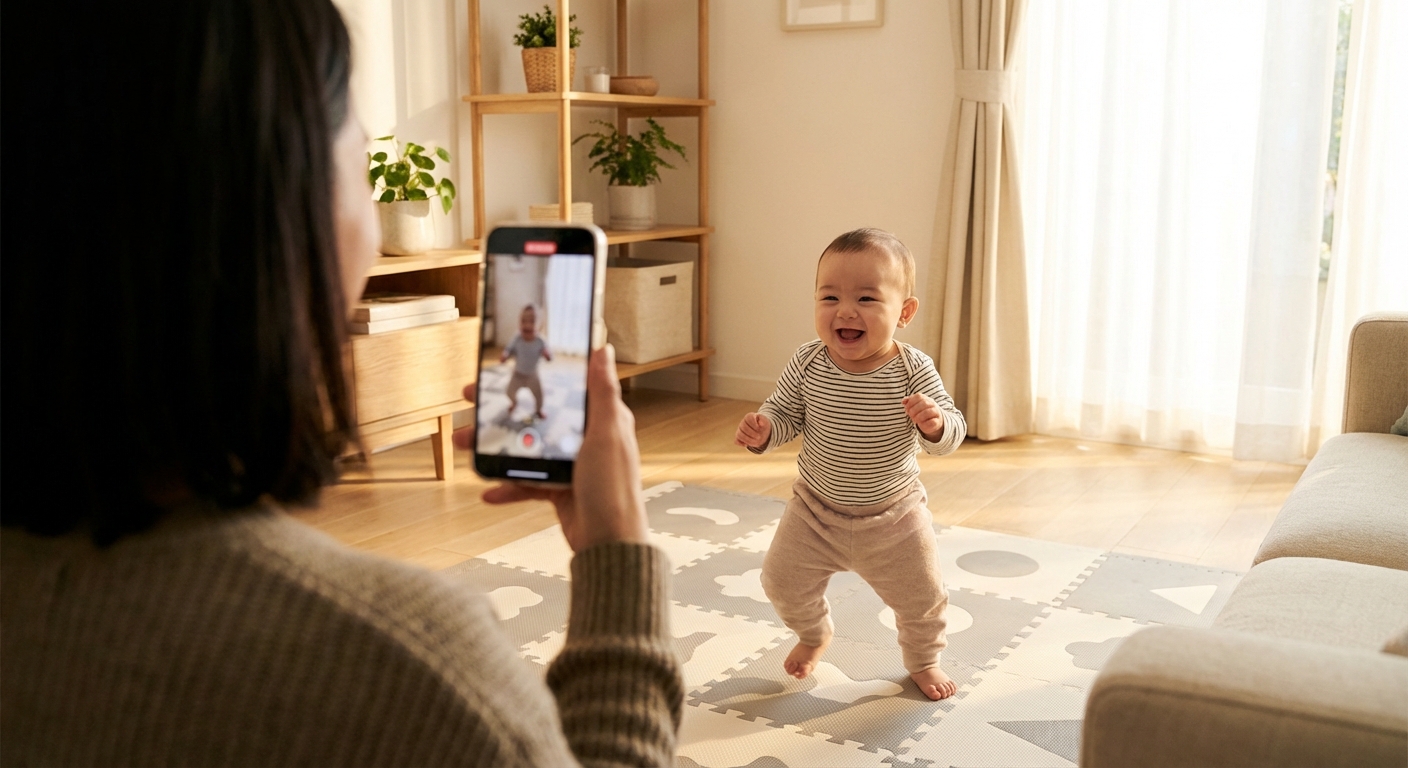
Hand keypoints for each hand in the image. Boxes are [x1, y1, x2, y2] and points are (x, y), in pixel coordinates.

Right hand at [454, 345, 647, 551]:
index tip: (507, 370)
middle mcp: (587, 440)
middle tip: (471, 405)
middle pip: (537, 417)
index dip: (535, 376)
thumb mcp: (608, 434)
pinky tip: (488, 490)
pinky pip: (527, 484)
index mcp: (602, 421)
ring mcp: (572, 466)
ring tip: (466, 446)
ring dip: (495, 449)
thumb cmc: (614, 489)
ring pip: (526, 450)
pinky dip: (508, 487)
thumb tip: (602, 351)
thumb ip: (603, 392)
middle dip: (501, 412)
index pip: (565, 389)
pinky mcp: (560, 490)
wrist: (609, 543)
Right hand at [734, 412, 771, 449]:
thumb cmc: (763, 425)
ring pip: (739, 435)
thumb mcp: (765, 422)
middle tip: (759, 437)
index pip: (748, 419)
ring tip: (756, 442)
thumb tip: (760, 423)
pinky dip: (741, 443)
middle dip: (752, 433)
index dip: (753, 424)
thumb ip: (763, 421)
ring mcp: (739, 430)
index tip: (759, 428)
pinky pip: (736, 441)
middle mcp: (742, 423)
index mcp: (748, 417)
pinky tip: (746, 445)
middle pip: (743, 427)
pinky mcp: (738, 437)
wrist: (762, 431)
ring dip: (748, 440)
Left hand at [903, 394, 945, 441]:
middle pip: (924, 403)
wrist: (933, 421)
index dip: (911, 402)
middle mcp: (932, 404)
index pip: (918, 396)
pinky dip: (925, 423)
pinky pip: (932, 422)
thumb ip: (909, 402)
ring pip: (928, 412)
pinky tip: (921, 424)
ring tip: (915, 420)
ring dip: (919, 416)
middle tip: (910, 415)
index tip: (906, 408)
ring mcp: (936, 412)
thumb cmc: (921, 412)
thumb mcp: (915, 406)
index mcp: (926, 399)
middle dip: (914, 410)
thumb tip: (903, 401)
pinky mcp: (937, 422)